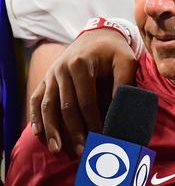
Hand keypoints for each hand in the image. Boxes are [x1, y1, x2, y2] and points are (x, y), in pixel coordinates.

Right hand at [28, 28, 137, 155]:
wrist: (97, 35)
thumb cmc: (115, 51)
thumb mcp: (126, 61)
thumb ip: (124, 82)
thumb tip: (121, 110)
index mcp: (81, 65)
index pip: (86, 100)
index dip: (93, 120)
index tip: (100, 137)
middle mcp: (62, 70)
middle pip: (66, 106)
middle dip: (74, 131)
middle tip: (82, 151)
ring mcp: (52, 74)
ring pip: (48, 106)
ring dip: (52, 129)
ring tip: (57, 149)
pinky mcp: (47, 78)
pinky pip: (37, 99)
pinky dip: (36, 116)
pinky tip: (38, 133)